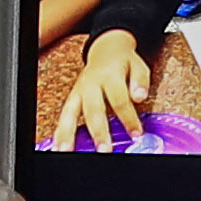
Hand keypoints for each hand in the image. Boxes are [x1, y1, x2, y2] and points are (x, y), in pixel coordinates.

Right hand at [42, 28, 152, 152]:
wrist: (106, 49)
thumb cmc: (124, 63)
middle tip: (104, 149)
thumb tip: (140, 96)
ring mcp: (79, 91)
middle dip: (98, 131)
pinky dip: (60, 132)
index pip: (120, 99)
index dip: (128, 118)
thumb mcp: (138, 65)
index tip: (136, 134)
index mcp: (110, 75)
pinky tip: (60, 147)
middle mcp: (91, 84)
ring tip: (67, 151)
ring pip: (71, 113)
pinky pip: (63, 116)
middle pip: (93, 109)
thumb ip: (140, 81)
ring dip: (69, 134)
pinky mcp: (72, 98)